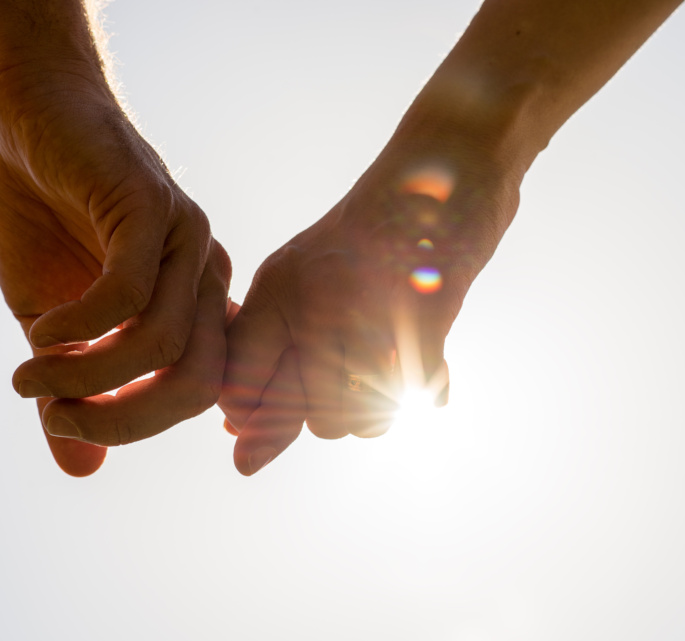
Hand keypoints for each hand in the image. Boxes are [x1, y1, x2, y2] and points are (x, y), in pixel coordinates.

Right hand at [0, 67, 230, 474]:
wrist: (35, 118)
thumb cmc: (49, 218)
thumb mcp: (56, 323)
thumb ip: (75, 393)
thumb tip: (82, 469)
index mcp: (197, 305)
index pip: (199, 392)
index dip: (138, 424)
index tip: (68, 423)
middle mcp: (207, 276)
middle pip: (198, 384)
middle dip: (126, 420)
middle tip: (57, 416)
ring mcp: (188, 240)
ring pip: (164, 345)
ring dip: (89, 378)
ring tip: (31, 377)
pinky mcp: (153, 206)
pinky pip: (130, 292)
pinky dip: (81, 328)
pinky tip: (44, 330)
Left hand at [220, 141, 519, 474]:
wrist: (444, 167)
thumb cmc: (374, 238)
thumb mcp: (310, 285)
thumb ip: (275, 363)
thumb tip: (240, 456)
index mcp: (277, 291)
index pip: (240, 388)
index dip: (262, 419)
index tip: (285, 412)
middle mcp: (313, 301)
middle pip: (311, 415)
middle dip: (335, 414)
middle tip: (361, 374)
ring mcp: (368, 306)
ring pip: (358, 415)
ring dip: (381, 408)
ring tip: (394, 367)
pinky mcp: (424, 310)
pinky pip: (414, 392)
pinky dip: (427, 387)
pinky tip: (430, 369)